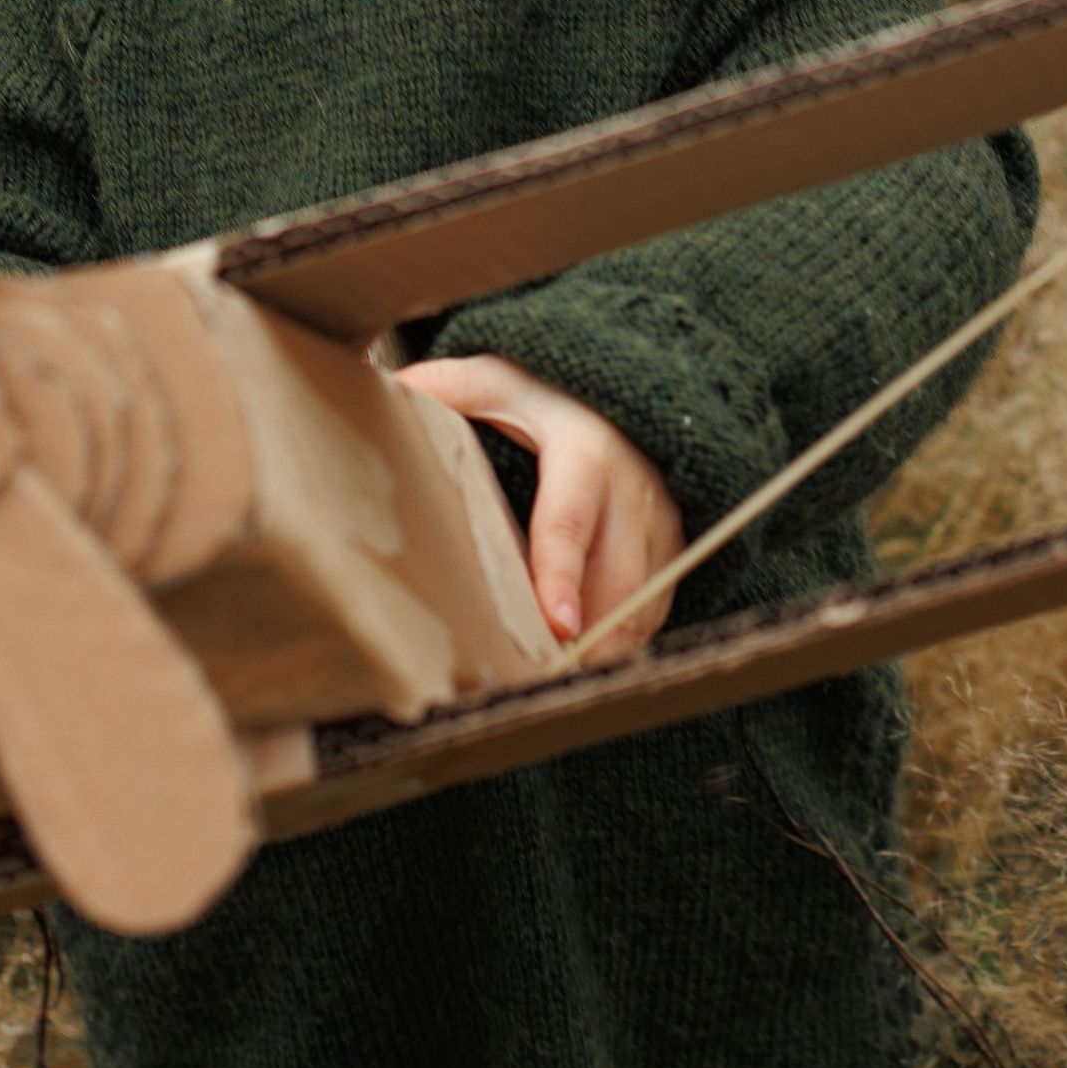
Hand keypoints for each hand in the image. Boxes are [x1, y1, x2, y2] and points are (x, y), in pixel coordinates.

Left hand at [395, 355, 683, 663]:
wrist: (619, 400)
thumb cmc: (545, 396)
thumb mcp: (498, 380)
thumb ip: (448, 388)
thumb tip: (394, 396)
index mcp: (586, 454)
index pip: (570, 523)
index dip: (562, 576)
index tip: (558, 624)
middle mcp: (634, 494)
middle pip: (614, 582)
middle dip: (587, 639)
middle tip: (543, 685)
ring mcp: (661, 526)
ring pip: (640, 605)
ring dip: (605, 649)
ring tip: (560, 687)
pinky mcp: (672, 551)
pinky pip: (654, 611)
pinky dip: (623, 641)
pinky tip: (586, 662)